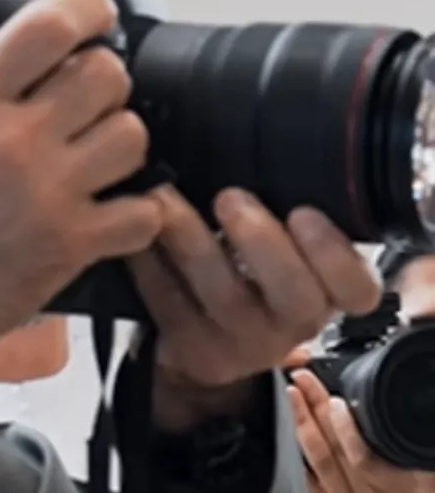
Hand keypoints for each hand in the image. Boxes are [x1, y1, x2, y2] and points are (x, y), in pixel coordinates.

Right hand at [0, 0, 163, 403]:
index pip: (53, 26)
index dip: (87, 7)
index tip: (91, 13)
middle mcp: (13, 143)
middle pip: (108, 75)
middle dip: (98, 75)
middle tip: (76, 94)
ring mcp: (48, 197)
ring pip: (133, 137)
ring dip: (118, 136)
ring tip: (87, 150)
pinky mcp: (69, 248)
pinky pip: (142, 213)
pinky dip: (134, 208)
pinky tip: (104, 205)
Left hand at [126, 187, 379, 428]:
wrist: (206, 343)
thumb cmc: (250, 274)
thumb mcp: (283, 251)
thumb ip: (285, 217)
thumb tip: (259, 145)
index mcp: (326, 293)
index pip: (357, 288)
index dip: (336, 255)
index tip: (304, 213)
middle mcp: (291, 324)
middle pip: (293, 295)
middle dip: (262, 242)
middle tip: (230, 198)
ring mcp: (240, 343)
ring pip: (222, 296)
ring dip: (190, 241)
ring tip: (164, 199)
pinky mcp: (190, 347)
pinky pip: (168, 304)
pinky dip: (148, 262)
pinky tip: (135, 228)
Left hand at [288, 369, 434, 492]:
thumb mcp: (418, 478)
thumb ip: (402, 449)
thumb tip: (392, 408)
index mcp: (393, 489)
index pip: (364, 456)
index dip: (348, 428)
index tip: (337, 399)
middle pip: (332, 449)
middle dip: (316, 409)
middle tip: (304, 379)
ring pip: (312, 458)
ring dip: (299, 421)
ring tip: (291, 392)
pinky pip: (299, 472)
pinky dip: (290, 445)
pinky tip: (282, 422)